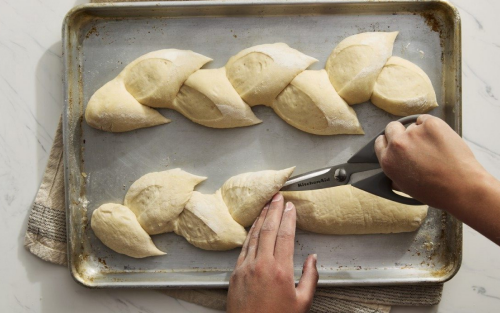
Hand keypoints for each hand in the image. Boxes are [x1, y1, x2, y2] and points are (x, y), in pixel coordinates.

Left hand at [227, 194, 317, 312]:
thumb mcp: (302, 302)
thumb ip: (310, 277)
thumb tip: (313, 259)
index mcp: (280, 271)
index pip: (285, 235)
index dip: (288, 217)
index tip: (290, 206)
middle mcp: (261, 265)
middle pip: (268, 229)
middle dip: (273, 210)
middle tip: (277, 196)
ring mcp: (246, 268)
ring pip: (254, 236)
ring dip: (260, 218)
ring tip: (266, 206)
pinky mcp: (235, 273)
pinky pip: (244, 247)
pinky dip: (250, 234)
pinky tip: (253, 228)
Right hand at [374, 114, 487, 210]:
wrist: (461, 187)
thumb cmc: (436, 192)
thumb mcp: (405, 188)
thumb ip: (395, 174)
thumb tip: (394, 166)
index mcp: (388, 161)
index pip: (380, 142)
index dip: (389, 142)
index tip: (396, 143)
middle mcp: (397, 145)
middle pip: (392, 127)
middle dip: (400, 132)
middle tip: (414, 141)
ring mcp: (414, 132)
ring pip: (413, 126)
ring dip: (421, 133)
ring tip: (435, 148)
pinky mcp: (431, 124)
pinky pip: (426, 120)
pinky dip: (432, 127)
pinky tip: (440, 140)